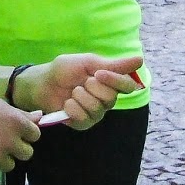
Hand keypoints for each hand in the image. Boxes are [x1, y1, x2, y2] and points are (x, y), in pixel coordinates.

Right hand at [0, 91, 40, 173]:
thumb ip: (20, 114)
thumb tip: (40, 116)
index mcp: (16, 121)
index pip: (36, 135)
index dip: (27, 133)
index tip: (17, 131)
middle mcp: (10, 140)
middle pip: (27, 153)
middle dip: (18, 148)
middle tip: (4, 141)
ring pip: (11, 165)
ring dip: (3, 158)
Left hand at [25, 53, 143, 129]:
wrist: (43, 82)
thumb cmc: (65, 70)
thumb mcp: (88, 62)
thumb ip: (114, 65)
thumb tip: (140, 60)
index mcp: (110, 83)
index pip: (127, 85)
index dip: (115, 81)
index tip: (98, 73)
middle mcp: (106, 100)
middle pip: (111, 98)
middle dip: (92, 87)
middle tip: (81, 82)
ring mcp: (96, 113)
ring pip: (97, 109)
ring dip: (80, 97)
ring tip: (72, 92)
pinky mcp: (83, 124)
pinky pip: (84, 119)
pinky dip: (72, 108)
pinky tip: (66, 104)